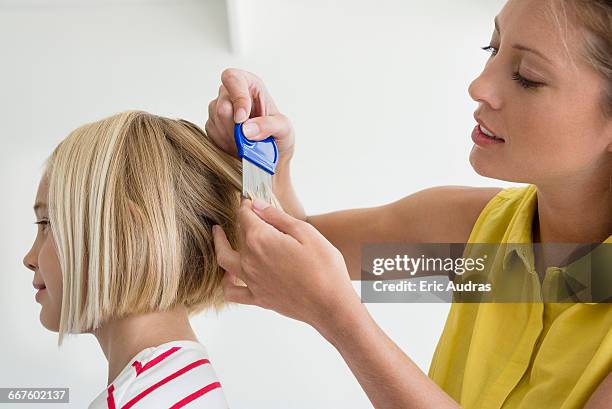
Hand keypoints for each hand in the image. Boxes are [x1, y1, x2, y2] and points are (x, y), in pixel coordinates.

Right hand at [205, 68, 294, 160]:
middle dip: (236, 127)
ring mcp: (218, 108)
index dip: (237, 97)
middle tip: (249, 138)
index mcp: (249, 84)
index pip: (233, 78)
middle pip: (223, 106)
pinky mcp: (212, 125)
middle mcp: (231, 93)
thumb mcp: (284, 128)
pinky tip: (238, 144)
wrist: (270, 154)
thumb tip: (246, 129)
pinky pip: (213, 134)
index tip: (242, 118)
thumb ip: (269, 126)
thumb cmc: (279, 135)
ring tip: (247, 142)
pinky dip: (226, 143)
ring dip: (232, 137)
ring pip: (216, 122)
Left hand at [212, 198, 358, 329]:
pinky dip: (226, 282)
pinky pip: (232, 292)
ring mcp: (252, 281)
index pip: (246, 216)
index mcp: (261, 239)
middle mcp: (250, 260)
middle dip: (240, 220)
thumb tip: (258, 205)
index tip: (250, 200)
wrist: (330, 304)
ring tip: (218, 235)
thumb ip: (278, 217)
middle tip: (245, 212)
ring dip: (220, 245)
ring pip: (225, 260)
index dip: (246, 205)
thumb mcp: (306, 232)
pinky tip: (228, 275)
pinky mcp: (258, 298)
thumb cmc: (324, 268)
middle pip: (237, 235)